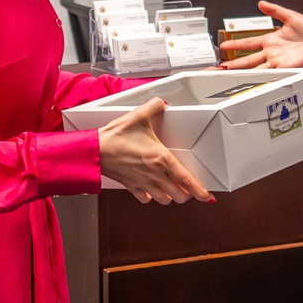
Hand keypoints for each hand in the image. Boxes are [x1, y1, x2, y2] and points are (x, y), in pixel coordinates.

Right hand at [98, 97, 215, 204]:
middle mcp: (155, 175)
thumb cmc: (116, 135)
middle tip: (187, 186)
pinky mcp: (131, 187)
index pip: (186, 180)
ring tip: (171, 187)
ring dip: (170, 196)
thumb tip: (162, 103)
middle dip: (186, 193)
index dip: (200, 191)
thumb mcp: (138, 115)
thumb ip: (154, 107)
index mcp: (161, 159)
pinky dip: (151, 196)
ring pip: (165, 200)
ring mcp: (143, 183)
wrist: (95, 151)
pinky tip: (151, 188)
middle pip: (179, 196)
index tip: (208, 196)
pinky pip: (146, 199)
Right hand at [218, 0, 302, 69]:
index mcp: (272, 40)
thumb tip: (262, 3)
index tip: (223, 46)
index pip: (249, 43)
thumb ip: (275, 10)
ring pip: (255, 68)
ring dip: (241, 72)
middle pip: (247, 60)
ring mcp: (278, 61)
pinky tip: (250, 79)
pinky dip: (260, 77)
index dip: (235, 44)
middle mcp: (272, 52)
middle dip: (232, 64)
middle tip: (218, 67)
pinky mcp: (286, 67)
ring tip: (228, 74)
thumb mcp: (291, 17)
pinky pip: (271, 72)